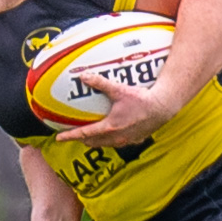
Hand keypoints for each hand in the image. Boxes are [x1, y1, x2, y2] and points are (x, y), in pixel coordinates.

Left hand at [54, 74, 180, 147]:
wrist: (164, 107)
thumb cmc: (142, 99)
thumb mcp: (119, 89)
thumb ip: (100, 83)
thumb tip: (83, 75)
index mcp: (109, 127)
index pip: (84, 134)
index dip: (70, 136)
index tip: (58, 138)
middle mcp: (116, 137)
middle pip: (93, 143)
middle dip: (82, 140)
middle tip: (74, 135)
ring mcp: (127, 140)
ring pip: (106, 145)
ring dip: (96, 142)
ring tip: (90, 136)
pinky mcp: (137, 139)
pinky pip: (120, 143)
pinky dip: (111, 140)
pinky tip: (113, 134)